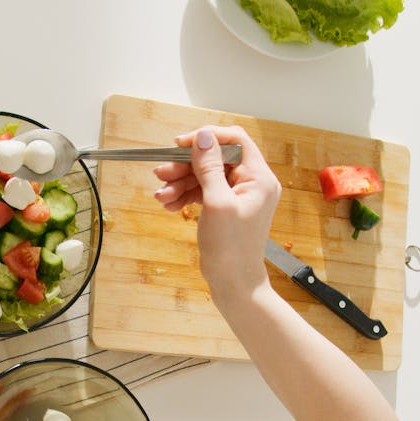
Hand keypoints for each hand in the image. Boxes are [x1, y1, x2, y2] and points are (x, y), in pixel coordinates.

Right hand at [153, 125, 280, 303]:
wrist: (234, 284)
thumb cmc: (231, 248)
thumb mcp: (216, 203)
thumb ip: (209, 167)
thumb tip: (203, 136)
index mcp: (258, 177)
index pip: (234, 141)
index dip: (207, 138)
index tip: (181, 144)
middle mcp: (252, 183)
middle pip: (215, 159)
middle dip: (186, 166)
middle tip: (161, 173)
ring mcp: (238, 196)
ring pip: (205, 176)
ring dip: (181, 182)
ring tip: (161, 195)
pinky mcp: (226, 208)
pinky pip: (204, 192)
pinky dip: (185, 196)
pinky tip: (169, 204)